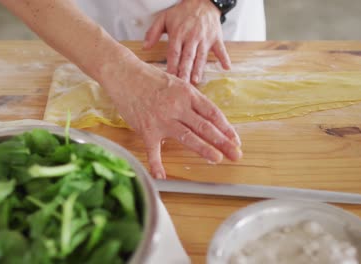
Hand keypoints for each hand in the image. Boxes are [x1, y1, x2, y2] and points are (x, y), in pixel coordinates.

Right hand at [101, 60, 241, 178]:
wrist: (124, 74)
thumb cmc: (149, 78)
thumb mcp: (176, 83)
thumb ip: (190, 100)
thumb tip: (205, 116)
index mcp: (187, 93)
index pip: (212, 113)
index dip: (226, 128)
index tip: (235, 140)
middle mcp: (178, 107)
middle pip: (205, 127)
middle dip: (223, 142)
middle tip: (236, 154)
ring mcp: (162, 119)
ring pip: (188, 137)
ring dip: (204, 149)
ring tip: (217, 159)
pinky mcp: (146, 129)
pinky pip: (153, 150)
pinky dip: (156, 164)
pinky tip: (162, 175)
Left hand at [143, 0, 230, 84]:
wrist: (202, 1)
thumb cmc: (182, 12)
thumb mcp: (164, 18)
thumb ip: (153, 32)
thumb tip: (145, 47)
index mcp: (178, 34)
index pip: (174, 53)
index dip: (171, 66)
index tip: (169, 78)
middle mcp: (192, 37)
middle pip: (187, 57)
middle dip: (185, 71)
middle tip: (182, 84)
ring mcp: (205, 38)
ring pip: (201, 56)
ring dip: (199, 69)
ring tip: (196, 80)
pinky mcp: (216, 38)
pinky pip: (221, 49)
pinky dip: (224, 58)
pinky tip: (226, 67)